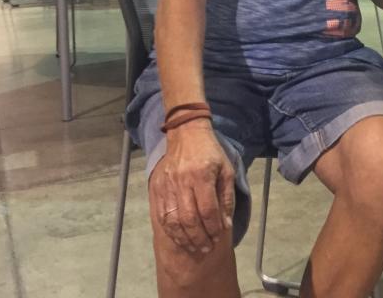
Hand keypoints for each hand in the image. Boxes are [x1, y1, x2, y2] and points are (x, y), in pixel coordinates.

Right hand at [149, 121, 235, 253]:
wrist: (186, 134)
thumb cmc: (210, 153)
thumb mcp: (226, 170)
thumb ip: (226, 198)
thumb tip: (225, 224)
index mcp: (201, 175)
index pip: (207, 209)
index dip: (213, 227)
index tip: (218, 237)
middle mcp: (182, 181)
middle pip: (189, 218)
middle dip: (199, 238)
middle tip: (207, 248)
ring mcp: (166, 185)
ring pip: (172, 220)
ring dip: (184, 238)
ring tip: (195, 247)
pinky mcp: (156, 187)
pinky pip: (161, 215)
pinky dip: (171, 231)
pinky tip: (180, 238)